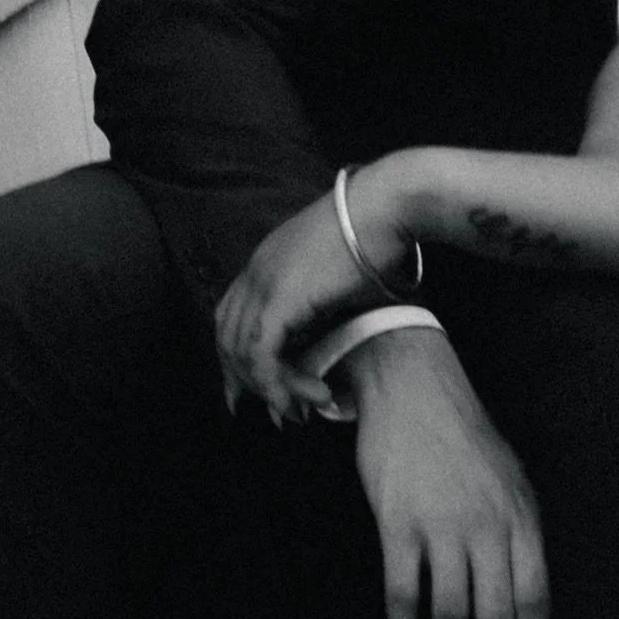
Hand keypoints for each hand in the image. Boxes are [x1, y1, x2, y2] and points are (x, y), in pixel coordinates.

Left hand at [215, 181, 402, 421]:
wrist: (391, 204)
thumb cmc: (383, 235)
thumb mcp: (344, 274)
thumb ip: (328, 303)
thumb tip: (339, 332)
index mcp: (266, 261)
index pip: (230, 316)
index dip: (234, 356)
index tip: (247, 390)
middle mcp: (256, 271)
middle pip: (227, 337)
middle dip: (243, 382)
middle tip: (272, 413)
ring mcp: (265, 283)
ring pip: (244, 352)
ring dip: (271, 389)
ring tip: (301, 410)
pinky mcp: (281, 298)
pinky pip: (262, 354)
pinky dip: (277, 384)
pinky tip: (300, 400)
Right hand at [346, 329, 549, 618]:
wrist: (415, 391)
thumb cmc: (465, 438)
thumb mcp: (511, 481)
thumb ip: (518, 532)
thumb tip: (522, 589)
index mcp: (522, 518)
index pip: (535, 597)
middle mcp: (487, 527)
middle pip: (495, 615)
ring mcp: (442, 526)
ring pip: (451, 612)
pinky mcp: (398, 525)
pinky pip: (404, 593)